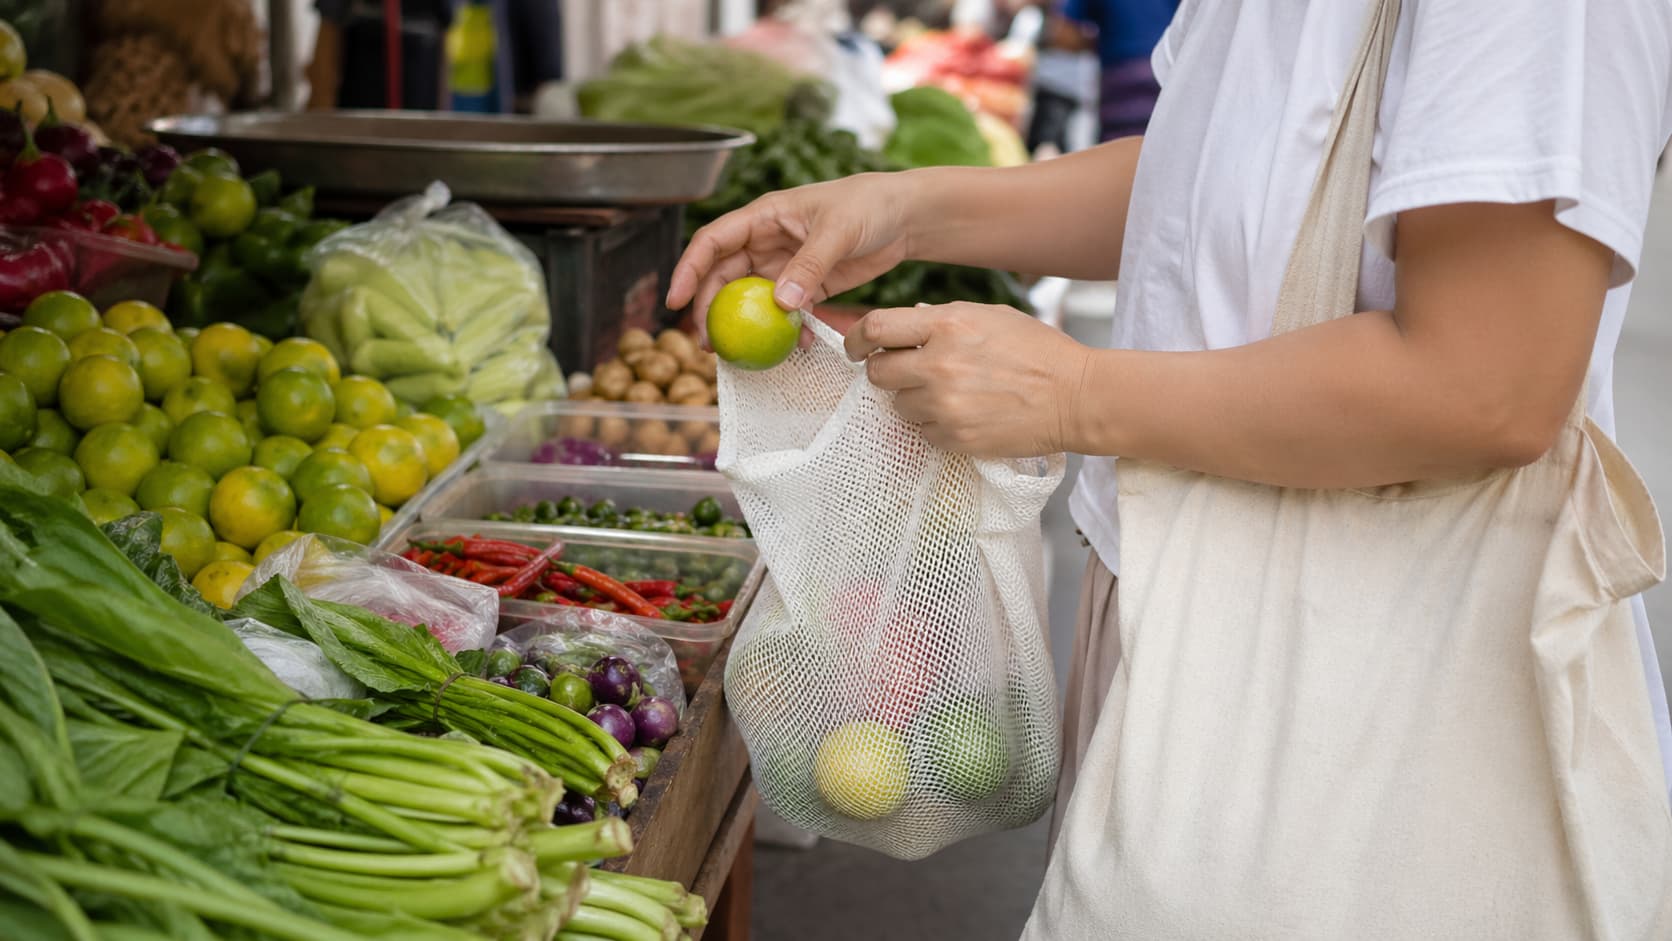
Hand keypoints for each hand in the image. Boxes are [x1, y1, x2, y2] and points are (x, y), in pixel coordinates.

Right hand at [667, 174, 914, 339]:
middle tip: (708, 344)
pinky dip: (783, 330)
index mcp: (763, 217)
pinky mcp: (807, 286)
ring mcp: (785, 266)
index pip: (712, 242)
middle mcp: (766, 241)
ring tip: (738, 355)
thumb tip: (779, 303)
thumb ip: (809, 265)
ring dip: (743, 326)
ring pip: (751, 299)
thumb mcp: (838, 231)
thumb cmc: (869, 206)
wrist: (904, 217)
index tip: (675, 302)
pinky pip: (784, 312)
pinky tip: (791, 348)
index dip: (688, 270)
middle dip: (710, 310)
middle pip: (723, 277)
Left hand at [846, 302, 1090, 457]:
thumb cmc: (1039, 352)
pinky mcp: (956, 437)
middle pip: (877, 372)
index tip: (856, 347)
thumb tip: (907, 327)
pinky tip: (964, 414)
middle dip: (885, 372)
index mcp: (947, 325)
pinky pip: (923, 432)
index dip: (857, 338)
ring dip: (913, 401)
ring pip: (899, 406)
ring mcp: (945, 405)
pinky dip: (936, 425)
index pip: (876, 328)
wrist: (1076, 397)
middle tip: (903, 373)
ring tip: (949, 394)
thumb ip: (943, 320)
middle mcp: (939, 365)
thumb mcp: (990, 317)